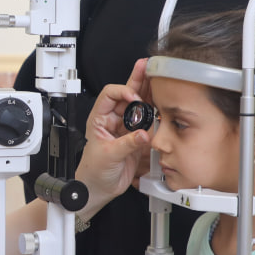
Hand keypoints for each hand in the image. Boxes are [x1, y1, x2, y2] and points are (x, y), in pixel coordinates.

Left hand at [75, 58, 152, 212]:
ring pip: (139, 105)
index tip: (135, 100)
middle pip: (126, 94)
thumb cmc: (93, 171)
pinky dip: (155, 111)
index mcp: (100, 119)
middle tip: (147, 66)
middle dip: (137, 80)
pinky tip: (161, 100)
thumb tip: (143, 135)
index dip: (123, 92)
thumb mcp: (109, 155)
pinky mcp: (136, 137)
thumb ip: (127, 144)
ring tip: (157, 77)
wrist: (99, 188)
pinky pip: (147, 121)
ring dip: (148, 91)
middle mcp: (113, 120)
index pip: (110, 94)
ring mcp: (126, 128)